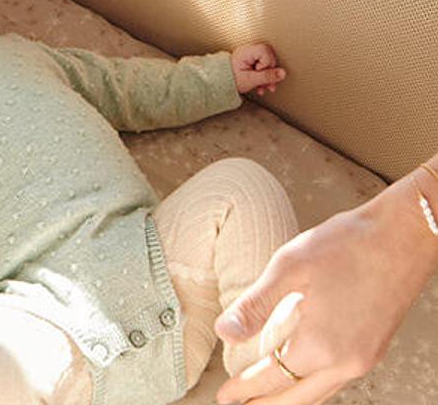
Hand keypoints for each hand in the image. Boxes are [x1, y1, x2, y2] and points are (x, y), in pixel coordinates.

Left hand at [215, 174, 437, 402]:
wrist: (402, 237)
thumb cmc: (345, 245)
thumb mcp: (290, 266)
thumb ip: (255, 305)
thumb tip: (223, 331)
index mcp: (320, 345)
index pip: (272, 378)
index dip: (244, 389)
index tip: (222, 394)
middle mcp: (345, 363)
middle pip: (297, 398)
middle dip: (264, 402)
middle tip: (236, 402)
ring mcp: (363, 359)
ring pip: (319, 394)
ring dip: (289, 398)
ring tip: (263, 395)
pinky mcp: (374, 350)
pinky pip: (336, 381)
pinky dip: (312, 386)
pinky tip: (301, 375)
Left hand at [231, 42, 285, 95]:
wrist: (220, 84)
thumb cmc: (229, 80)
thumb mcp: (250, 80)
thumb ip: (266, 76)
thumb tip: (282, 73)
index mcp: (246, 52)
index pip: (265, 51)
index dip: (266, 63)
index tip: (259, 72)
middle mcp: (247, 52)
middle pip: (268, 57)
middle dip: (270, 72)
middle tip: (266, 83)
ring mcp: (249, 57)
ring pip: (267, 63)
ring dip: (267, 77)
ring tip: (263, 87)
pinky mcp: (250, 62)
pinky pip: (262, 66)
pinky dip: (263, 77)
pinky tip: (260, 86)